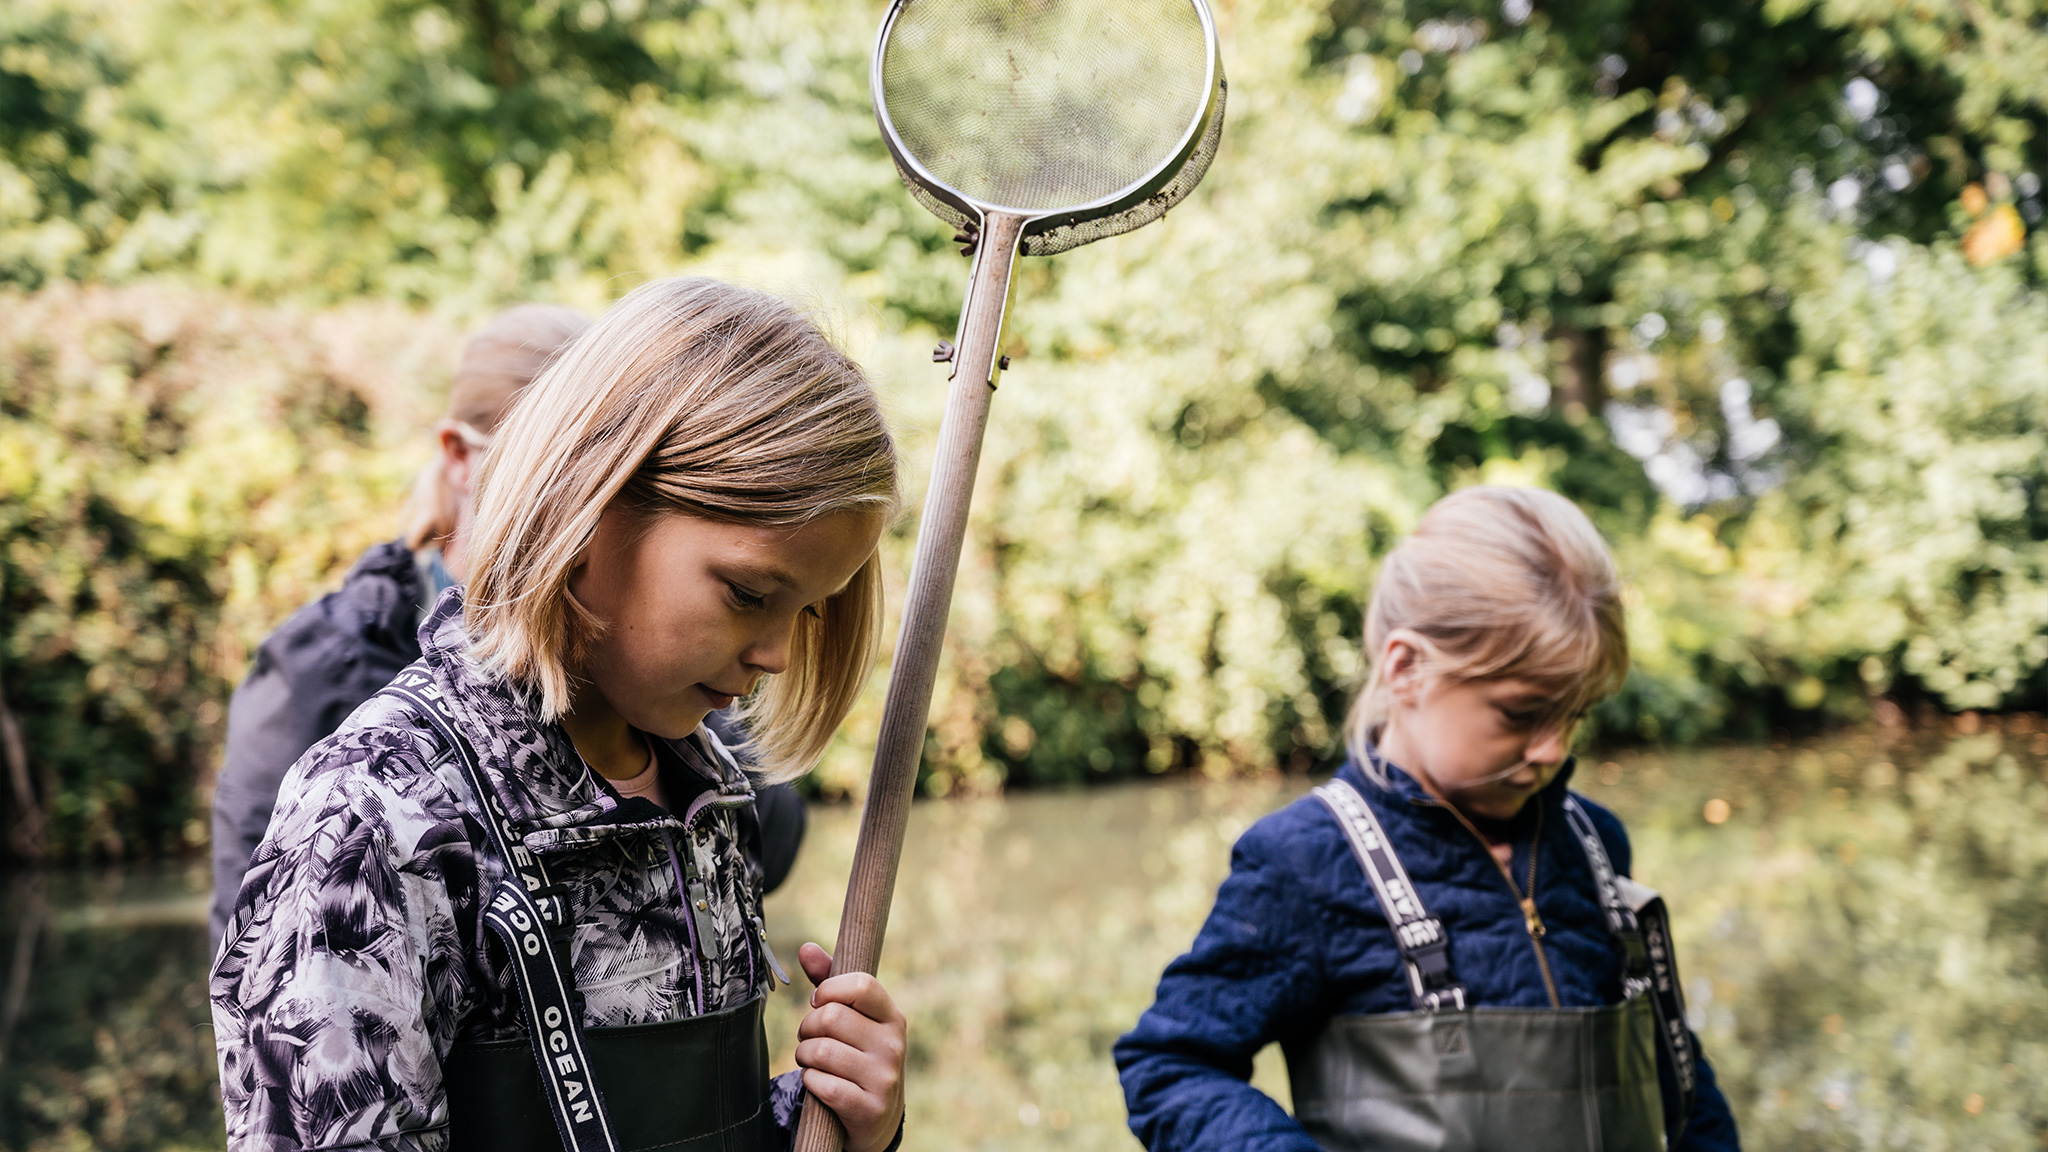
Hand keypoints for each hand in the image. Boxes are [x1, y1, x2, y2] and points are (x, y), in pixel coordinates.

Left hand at [795, 942, 906, 1151]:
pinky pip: (821, 1084)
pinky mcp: (869, 1108)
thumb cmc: (858, 1057)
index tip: (818, 1002)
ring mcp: (884, 1078)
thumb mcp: (854, 1021)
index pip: (861, 984)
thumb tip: (806, 947)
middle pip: (831, 1017)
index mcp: (893, 1017)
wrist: (877, 1118)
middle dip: (807, 1028)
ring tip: (811, 1060)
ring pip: (821, 1051)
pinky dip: (810, 1081)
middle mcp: (894, 1045)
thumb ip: (829, 983)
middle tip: (810, 1038)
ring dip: (804, 1056)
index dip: (829, 989)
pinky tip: (818, 1083)